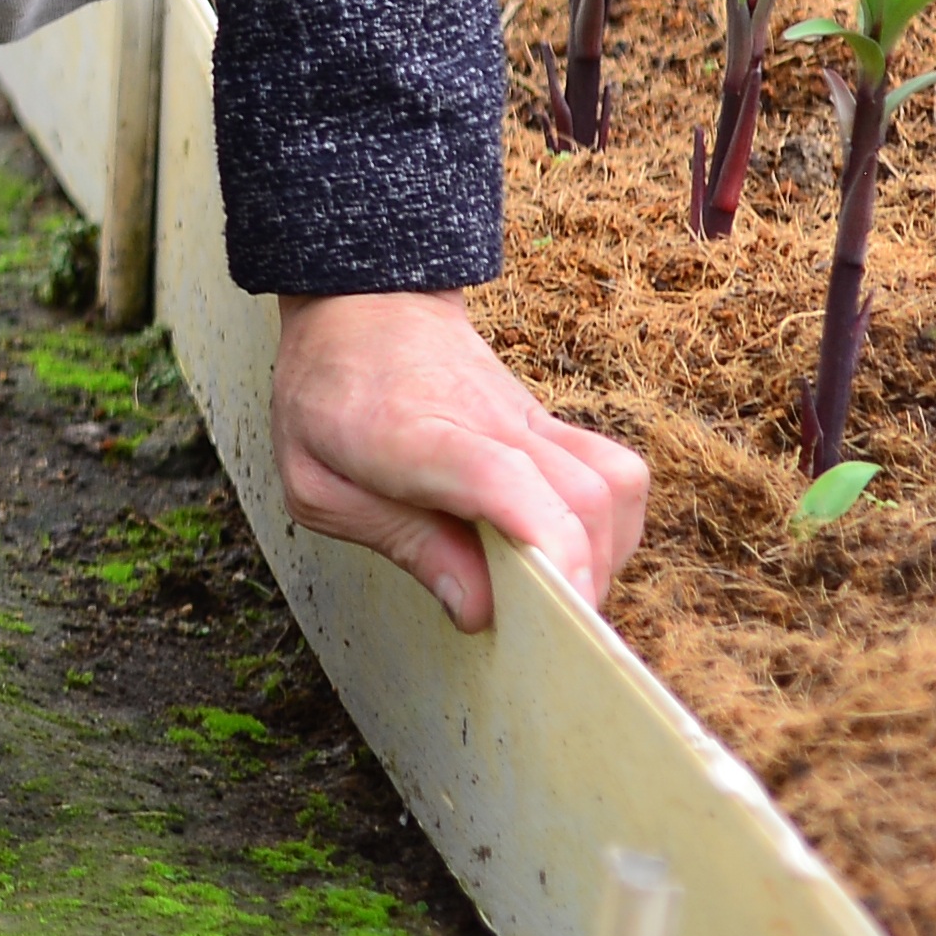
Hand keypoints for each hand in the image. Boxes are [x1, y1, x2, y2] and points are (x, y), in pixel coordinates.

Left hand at [271, 288, 645, 631]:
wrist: (360, 304)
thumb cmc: (327, 397)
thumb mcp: (319, 483)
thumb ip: (401, 543)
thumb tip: (480, 610)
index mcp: (414, 436)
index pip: (503, 481)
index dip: (545, 545)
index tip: (555, 609)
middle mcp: (489, 422)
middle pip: (580, 499)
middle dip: (578, 580)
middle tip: (541, 631)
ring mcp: (530, 419)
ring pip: (613, 487)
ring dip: (602, 556)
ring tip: (555, 595)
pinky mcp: (553, 426)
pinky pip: (616, 475)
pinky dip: (612, 526)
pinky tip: (570, 553)